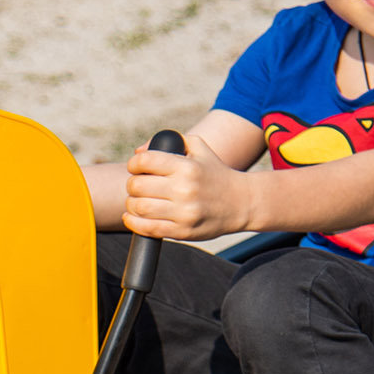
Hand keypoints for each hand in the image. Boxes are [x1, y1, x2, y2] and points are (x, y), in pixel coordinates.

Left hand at [123, 134, 251, 240]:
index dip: (134, 164)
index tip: (136, 168)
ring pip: (140, 208)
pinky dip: (134, 223)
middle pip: (137, 186)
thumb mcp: (199, 148)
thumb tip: (137, 153)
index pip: (145, 162)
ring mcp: (183, 212)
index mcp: (186, 167)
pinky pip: (148, 229)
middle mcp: (184, 189)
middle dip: (132, 185)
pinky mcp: (182, 232)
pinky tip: (132, 217)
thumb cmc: (215, 173)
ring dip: (131, 204)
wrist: (242, 203)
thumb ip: (171, 142)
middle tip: (138, 186)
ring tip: (137, 201)